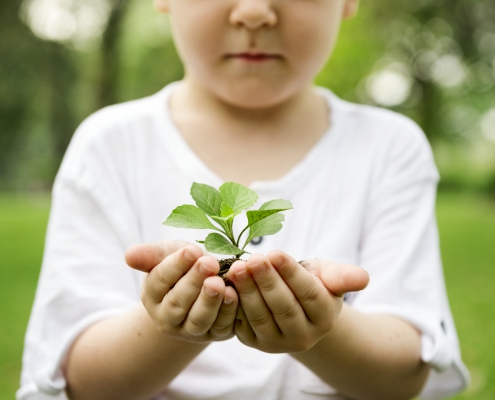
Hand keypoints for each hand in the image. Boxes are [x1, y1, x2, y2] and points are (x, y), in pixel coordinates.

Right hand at [125, 240, 238, 342]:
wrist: (205, 285)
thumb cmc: (185, 266)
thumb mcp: (169, 254)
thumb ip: (152, 255)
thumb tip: (129, 256)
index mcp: (152, 295)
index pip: (160, 280)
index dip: (176, 265)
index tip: (191, 250)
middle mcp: (168, 318)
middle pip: (178, 303)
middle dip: (194, 282)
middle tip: (209, 263)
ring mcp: (191, 330)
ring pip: (198, 320)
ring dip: (210, 301)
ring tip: (219, 282)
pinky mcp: (215, 334)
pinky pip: (221, 326)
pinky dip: (228, 311)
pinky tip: (234, 293)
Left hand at [227, 251, 368, 353]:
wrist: (295, 306)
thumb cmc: (313, 283)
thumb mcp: (329, 276)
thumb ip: (343, 276)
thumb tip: (363, 278)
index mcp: (325, 317)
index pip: (309, 294)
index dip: (291, 274)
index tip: (275, 253)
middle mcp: (304, 336)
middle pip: (284, 307)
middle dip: (266, 282)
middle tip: (252, 259)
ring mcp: (278, 343)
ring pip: (261, 317)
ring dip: (248, 292)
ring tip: (237, 268)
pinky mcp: (255, 342)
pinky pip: (243, 325)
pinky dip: (234, 305)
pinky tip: (226, 285)